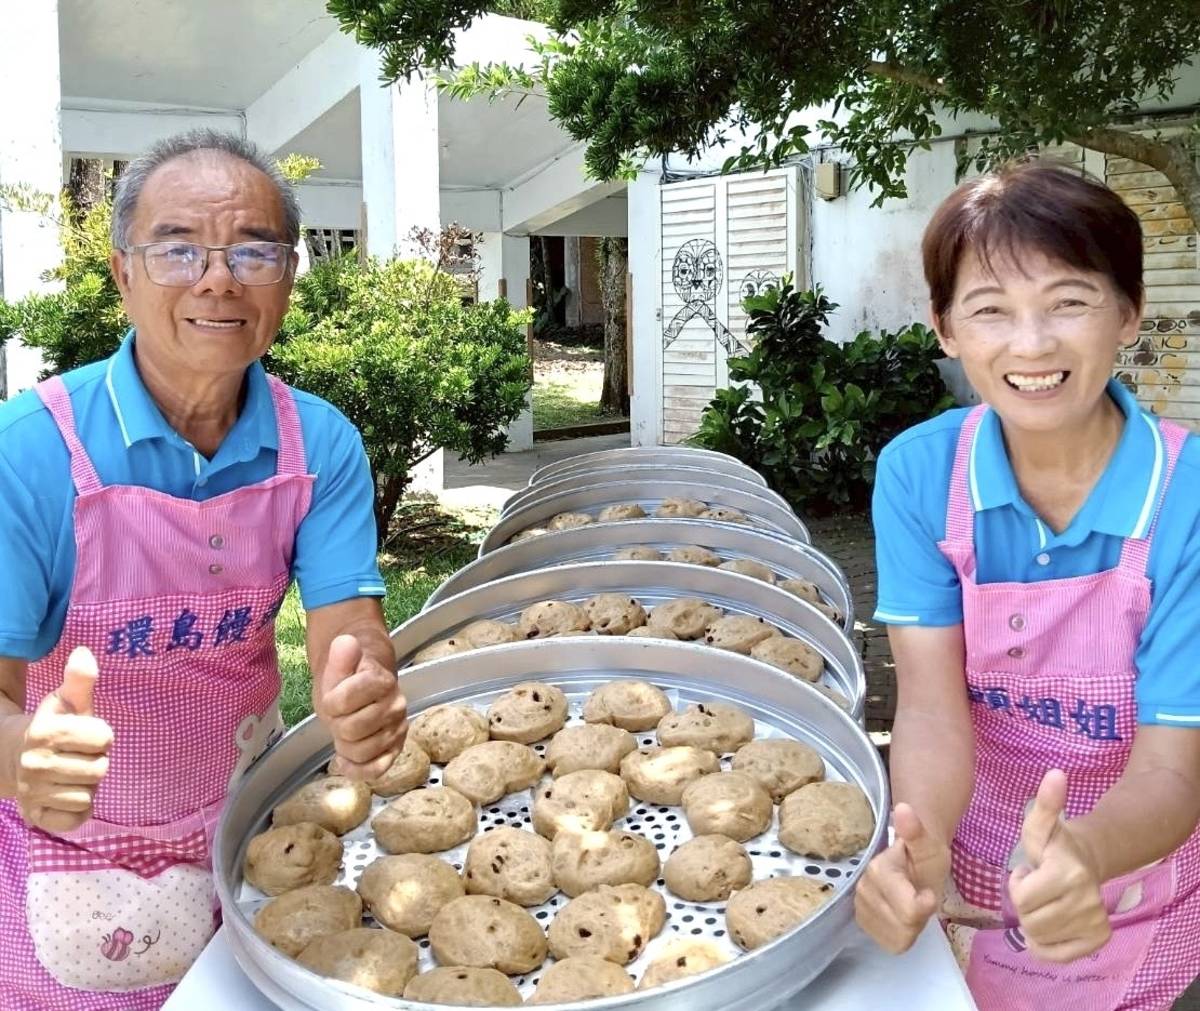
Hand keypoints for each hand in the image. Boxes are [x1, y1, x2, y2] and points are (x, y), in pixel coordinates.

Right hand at [16, 647, 112, 833]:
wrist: (11, 757)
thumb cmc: (53, 727)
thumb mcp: (66, 702)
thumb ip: (80, 680)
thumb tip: (84, 653)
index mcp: (45, 733)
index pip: (104, 738)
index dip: (101, 736)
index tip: (86, 735)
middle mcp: (34, 764)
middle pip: (99, 769)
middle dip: (95, 761)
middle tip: (78, 757)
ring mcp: (32, 793)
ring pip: (88, 795)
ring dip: (87, 786)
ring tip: (71, 774)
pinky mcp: (36, 817)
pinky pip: (76, 819)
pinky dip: (78, 811)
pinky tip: (68, 795)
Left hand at [317, 634, 406, 780]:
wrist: (362, 684)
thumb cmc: (346, 675)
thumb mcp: (337, 664)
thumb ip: (340, 655)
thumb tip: (345, 642)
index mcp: (382, 681)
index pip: (344, 702)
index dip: (331, 702)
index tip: (332, 696)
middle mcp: (396, 705)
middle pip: (351, 730)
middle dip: (337, 724)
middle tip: (339, 715)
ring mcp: (398, 728)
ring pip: (362, 752)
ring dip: (345, 746)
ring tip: (344, 731)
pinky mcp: (396, 748)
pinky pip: (377, 769)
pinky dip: (358, 769)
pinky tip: (344, 761)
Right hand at [855, 803, 950, 952]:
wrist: (910, 862)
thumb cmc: (923, 856)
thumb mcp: (929, 846)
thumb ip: (916, 832)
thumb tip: (903, 808)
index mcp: (878, 870)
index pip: (909, 909)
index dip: (925, 904)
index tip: (928, 892)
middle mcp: (863, 889)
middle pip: (904, 923)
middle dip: (919, 914)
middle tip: (919, 895)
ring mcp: (860, 908)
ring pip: (898, 935)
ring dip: (912, 925)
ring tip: (911, 904)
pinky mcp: (863, 924)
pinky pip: (892, 943)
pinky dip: (903, 934)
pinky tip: (902, 916)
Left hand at [1009, 769, 1110, 962]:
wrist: (1088, 860)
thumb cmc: (1053, 845)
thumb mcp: (1040, 825)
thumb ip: (1045, 804)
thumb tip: (1055, 773)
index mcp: (1069, 871)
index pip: (1020, 897)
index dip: (1018, 883)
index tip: (1028, 870)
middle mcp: (1086, 900)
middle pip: (1028, 920)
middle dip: (1025, 902)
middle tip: (1037, 885)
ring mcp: (1094, 922)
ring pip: (1039, 938)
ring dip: (1034, 920)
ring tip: (1046, 899)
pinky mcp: (1098, 939)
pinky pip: (1055, 956)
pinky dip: (1045, 945)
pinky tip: (1051, 923)